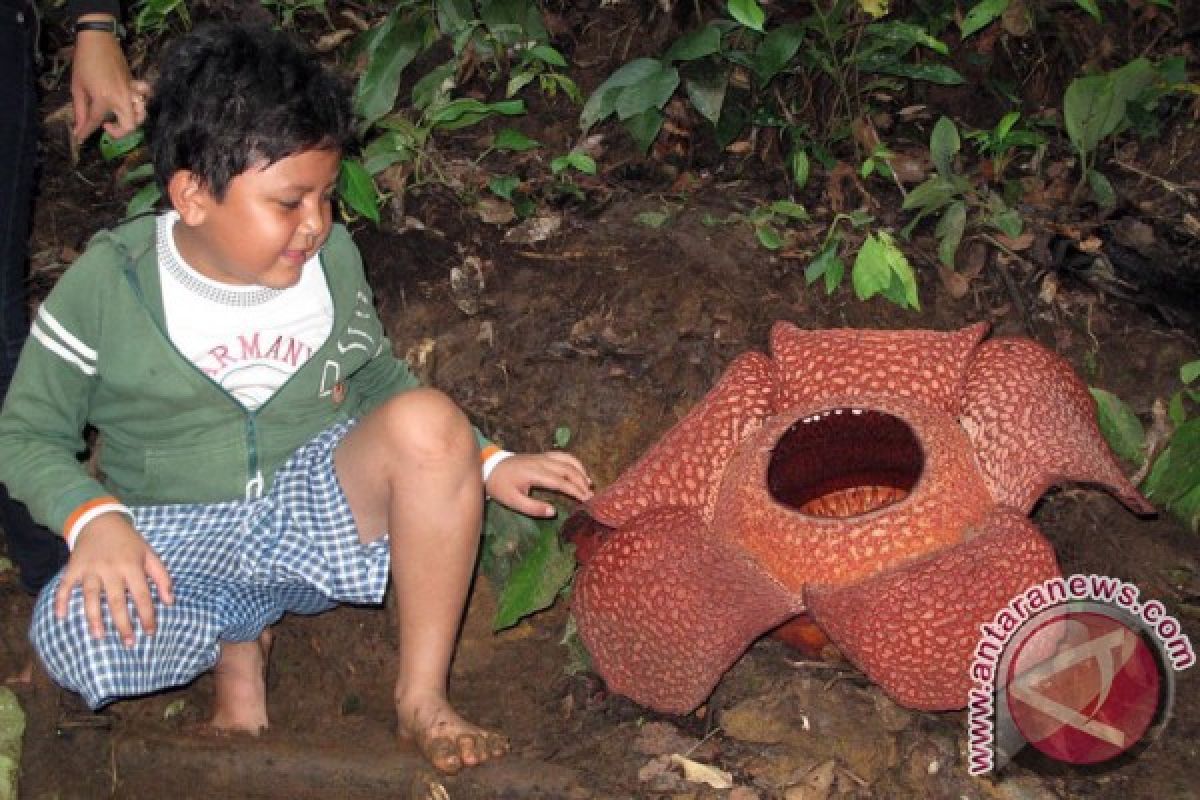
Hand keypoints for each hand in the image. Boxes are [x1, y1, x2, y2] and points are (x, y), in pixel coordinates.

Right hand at [54, 512, 173, 646]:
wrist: (100, 521)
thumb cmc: (129, 542)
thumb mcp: (150, 554)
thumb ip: (162, 577)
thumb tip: (170, 602)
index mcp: (132, 566)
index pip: (142, 595)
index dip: (147, 615)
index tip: (150, 633)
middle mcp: (111, 569)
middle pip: (116, 600)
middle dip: (123, 623)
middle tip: (129, 643)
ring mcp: (90, 569)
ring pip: (90, 596)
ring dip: (94, 618)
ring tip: (99, 636)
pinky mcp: (73, 568)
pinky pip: (65, 586)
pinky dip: (61, 601)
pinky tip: (60, 617)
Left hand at [71, 17, 149, 140]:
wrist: (98, 39)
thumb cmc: (84, 61)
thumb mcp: (77, 86)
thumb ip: (80, 109)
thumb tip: (79, 127)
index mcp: (103, 98)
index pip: (95, 122)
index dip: (86, 132)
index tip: (80, 139)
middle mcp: (120, 98)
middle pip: (128, 126)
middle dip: (118, 133)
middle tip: (106, 126)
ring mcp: (131, 91)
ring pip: (140, 116)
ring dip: (131, 121)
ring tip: (120, 117)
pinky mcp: (135, 84)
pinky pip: (145, 97)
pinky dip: (142, 101)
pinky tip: (134, 102)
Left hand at [485, 452, 592, 517]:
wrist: (490, 467)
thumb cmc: (501, 486)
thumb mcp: (512, 500)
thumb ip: (533, 507)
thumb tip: (553, 512)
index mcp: (535, 473)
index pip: (560, 482)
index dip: (575, 490)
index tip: (586, 499)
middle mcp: (542, 462)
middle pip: (568, 470)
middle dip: (582, 482)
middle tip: (591, 496)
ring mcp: (543, 457)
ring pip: (568, 460)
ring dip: (580, 471)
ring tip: (589, 484)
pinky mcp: (542, 455)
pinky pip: (563, 455)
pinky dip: (574, 462)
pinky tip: (580, 471)